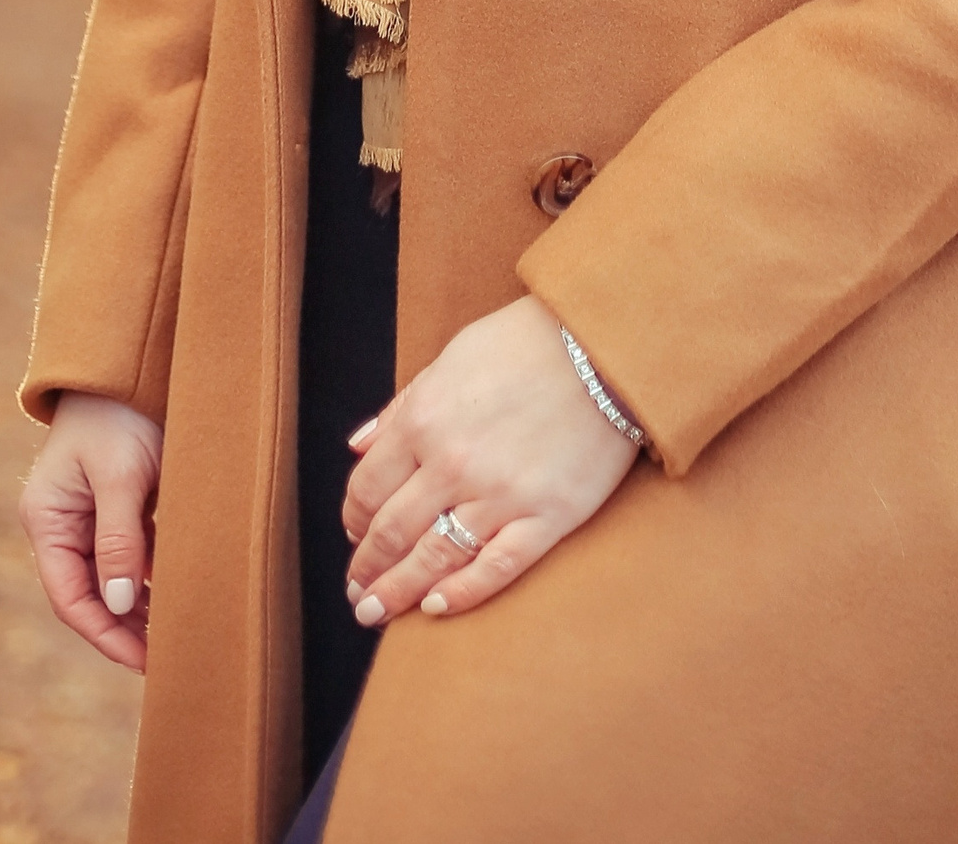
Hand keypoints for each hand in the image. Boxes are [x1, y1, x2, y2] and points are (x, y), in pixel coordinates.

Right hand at [21, 392, 162, 670]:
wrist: (134, 359)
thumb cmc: (119, 413)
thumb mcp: (121, 476)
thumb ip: (119, 540)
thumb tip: (121, 605)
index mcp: (47, 519)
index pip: (70, 596)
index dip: (104, 633)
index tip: (142, 658)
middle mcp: (63, 524)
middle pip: (91, 594)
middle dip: (125, 628)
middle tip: (167, 655)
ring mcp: (89, 516)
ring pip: (114, 578)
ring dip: (142, 606)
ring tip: (178, 630)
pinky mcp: (118, 506)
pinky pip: (132, 554)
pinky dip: (153, 576)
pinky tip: (178, 592)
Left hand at [343, 295, 639, 628]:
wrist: (602, 346)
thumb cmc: (523, 344)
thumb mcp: (449, 360)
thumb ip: (401, 408)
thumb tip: (357, 446)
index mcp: (423, 420)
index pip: (368, 488)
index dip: (354, 520)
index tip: (355, 537)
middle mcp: (452, 463)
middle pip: (392, 532)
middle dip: (367, 569)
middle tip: (356, 594)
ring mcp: (499, 495)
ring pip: (433, 559)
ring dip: (397, 592)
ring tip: (375, 613)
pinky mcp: (546, 518)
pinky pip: (495, 569)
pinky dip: (461, 594)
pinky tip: (436, 607)